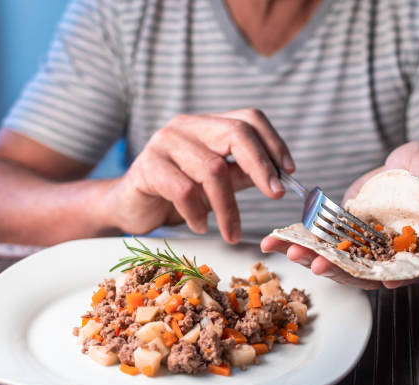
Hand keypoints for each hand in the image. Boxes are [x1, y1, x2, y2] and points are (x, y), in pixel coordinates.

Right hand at [106, 109, 294, 242]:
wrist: (131, 206)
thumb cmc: (176, 193)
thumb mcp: (216, 183)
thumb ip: (243, 175)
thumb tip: (280, 178)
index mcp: (207, 125)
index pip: (249, 118)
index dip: (274, 142)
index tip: (288, 172)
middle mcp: (187, 126)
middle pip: (235, 133)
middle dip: (261, 167)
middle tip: (276, 196)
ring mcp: (164, 142)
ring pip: (212, 169)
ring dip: (228, 208)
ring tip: (232, 233)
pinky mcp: (147, 166)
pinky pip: (184, 190)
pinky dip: (198, 213)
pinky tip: (201, 226)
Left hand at [261, 141, 418, 288]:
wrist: (405, 175)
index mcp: (411, 247)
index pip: (405, 267)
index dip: (395, 275)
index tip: (382, 280)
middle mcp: (381, 255)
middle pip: (360, 270)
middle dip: (337, 269)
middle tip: (316, 264)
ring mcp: (357, 246)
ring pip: (333, 260)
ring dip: (310, 258)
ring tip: (287, 252)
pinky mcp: (338, 234)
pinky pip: (317, 242)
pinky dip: (297, 242)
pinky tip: (275, 241)